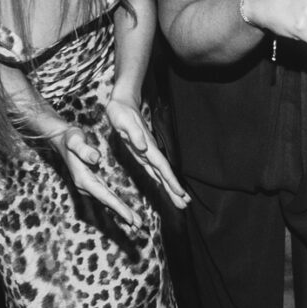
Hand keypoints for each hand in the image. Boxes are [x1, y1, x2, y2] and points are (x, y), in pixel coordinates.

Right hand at [47, 124, 140, 228]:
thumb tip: (96, 158)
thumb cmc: (70, 138)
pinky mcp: (93, 183)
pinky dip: (117, 205)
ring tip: (137, 224)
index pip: (104, 196)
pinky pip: (106, 197)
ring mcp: (89, 186)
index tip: (130, 218)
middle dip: (123, 215)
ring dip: (121, 212)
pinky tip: (125, 211)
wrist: (62, 139)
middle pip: (107, 203)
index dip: (118, 207)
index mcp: (83, 179)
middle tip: (138, 226)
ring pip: (108, 202)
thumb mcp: (75, 140)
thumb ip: (83, 149)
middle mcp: (86, 186)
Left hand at [104, 95, 189, 210]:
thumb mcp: (123, 121)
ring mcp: (147, 153)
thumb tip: (143, 147)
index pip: (162, 167)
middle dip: (175, 189)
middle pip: (165, 173)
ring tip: (181, 200)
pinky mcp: (142, 154)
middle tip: (185, 204)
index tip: (180, 193)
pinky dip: (161, 180)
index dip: (171, 180)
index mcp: (148, 146)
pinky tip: (166, 187)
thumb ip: (134, 133)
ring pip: (161, 174)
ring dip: (171, 187)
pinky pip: (154, 171)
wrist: (123, 103)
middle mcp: (150, 152)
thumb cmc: (121, 112)